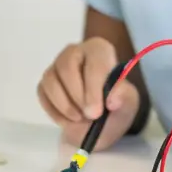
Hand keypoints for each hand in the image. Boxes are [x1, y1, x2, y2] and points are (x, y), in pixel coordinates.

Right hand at [37, 37, 140, 151]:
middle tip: (88, 117)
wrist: (100, 120)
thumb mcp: (128, 103)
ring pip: (51, 80)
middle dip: (77, 96)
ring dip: (64, 105)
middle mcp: (75, 52)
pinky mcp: (45, 83)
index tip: (96, 112)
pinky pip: (43, 93)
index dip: (93, 88)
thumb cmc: (115, 105)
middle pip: (66, 66)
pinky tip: (68, 120)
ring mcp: (57, 66)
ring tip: (80, 119)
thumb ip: (124, 98)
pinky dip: (54, 111)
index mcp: (99, 50)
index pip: (94, 61)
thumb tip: (113, 99)